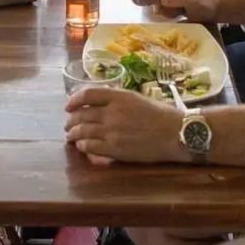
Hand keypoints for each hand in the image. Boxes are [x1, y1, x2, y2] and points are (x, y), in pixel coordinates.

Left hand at [64, 87, 184, 163]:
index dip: (74, 100)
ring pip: (82, 131)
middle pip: (82, 114)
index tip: (68, 105)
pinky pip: (90, 147)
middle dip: (71, 120)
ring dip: (73, 134)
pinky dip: (82, 146)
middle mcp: (112, 113)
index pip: (88, 94)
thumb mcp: (136, 98)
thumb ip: (116, 99)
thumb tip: (97, 103)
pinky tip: (82, 146)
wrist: (175, 133)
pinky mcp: (115, 149)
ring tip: (71, 136)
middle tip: (68, 124)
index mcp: (119, 97)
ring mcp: (112, 131)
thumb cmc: (160, 115)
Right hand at [153, 0, 220, 21]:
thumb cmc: (208, 3)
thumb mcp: (196, 1)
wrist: (215, 8)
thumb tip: (162, 0)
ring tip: (177, 13)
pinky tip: (178, 13)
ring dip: (165, 9)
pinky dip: (168, 11)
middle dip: (160, 4)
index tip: (158, 7)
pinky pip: (163, 5)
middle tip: (168, 13)